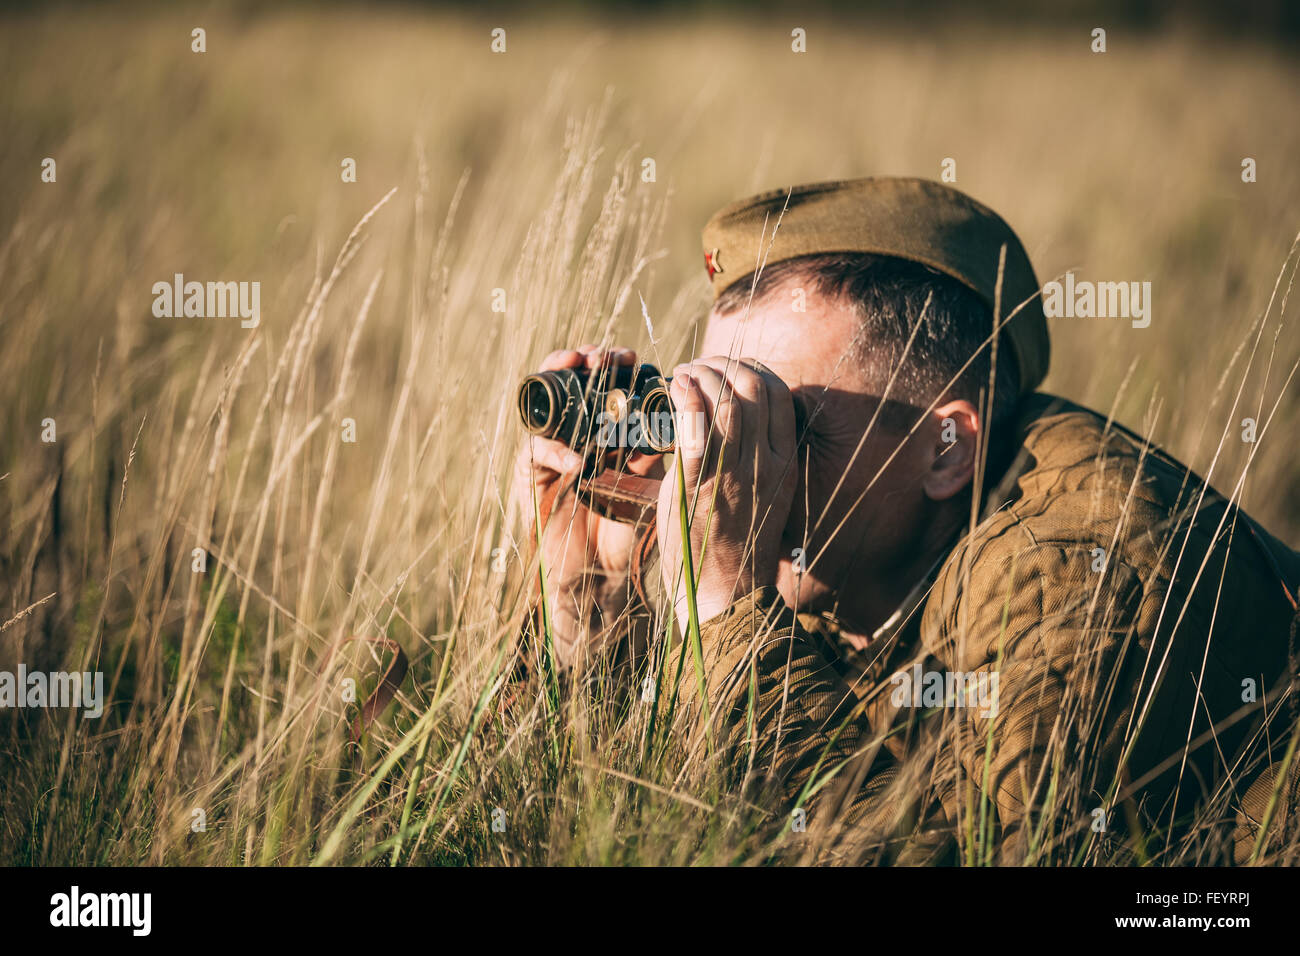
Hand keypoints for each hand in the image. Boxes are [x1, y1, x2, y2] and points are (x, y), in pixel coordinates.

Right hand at [510, 345, 664, 659]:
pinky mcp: (531, 481)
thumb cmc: (631, 532)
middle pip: (571, 386)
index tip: (633, 357)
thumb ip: (665, 453)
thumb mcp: (655, 485)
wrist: (602, 578)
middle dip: (584, 362)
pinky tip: (577, 460)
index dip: (615, 367)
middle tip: (602, 354)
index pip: (605, 388)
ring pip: (546, 408)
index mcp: (607, 435)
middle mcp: (576, 439)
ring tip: (577, 373)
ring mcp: (551, 457)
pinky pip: (534, 455)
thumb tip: (694, 416)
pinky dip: (554, 452)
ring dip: (560, 386)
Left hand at [656, 356, 797, 631]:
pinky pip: (697, 428)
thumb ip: (756, 459)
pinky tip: (674, 387)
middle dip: (722, 364)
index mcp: (784, 463)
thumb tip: (735, 424)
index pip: (779, 393)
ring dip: (699, 375)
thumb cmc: (737, 545)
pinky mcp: (700, 485)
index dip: (751, 367)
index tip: (727, 367)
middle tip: (696, 367)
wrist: (727, 594)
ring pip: (725, 400)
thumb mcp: (764, 495)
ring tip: (681, 375)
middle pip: (752, 386)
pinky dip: (686, 397)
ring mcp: (733, 473)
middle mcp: (764, 463)